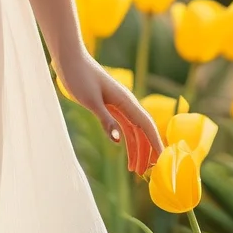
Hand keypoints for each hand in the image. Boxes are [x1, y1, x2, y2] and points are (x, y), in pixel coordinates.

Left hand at [54, 50, 162, 175]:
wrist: (69, 58)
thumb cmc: (79, 75)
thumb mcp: (90, 100)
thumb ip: (105, 119)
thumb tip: (118, 140)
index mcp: (126, 101)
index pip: (147, 125)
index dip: (156, 143)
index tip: (163, 161)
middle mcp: (126, 103)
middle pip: (143, 131)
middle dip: (146, 152)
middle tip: (144, 174)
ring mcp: (118, 104)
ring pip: (133, 130)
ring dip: (136, 148)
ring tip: (134, 169)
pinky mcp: (108, 105)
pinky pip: (123, 125)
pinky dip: (125, 139)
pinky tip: (124, 150)